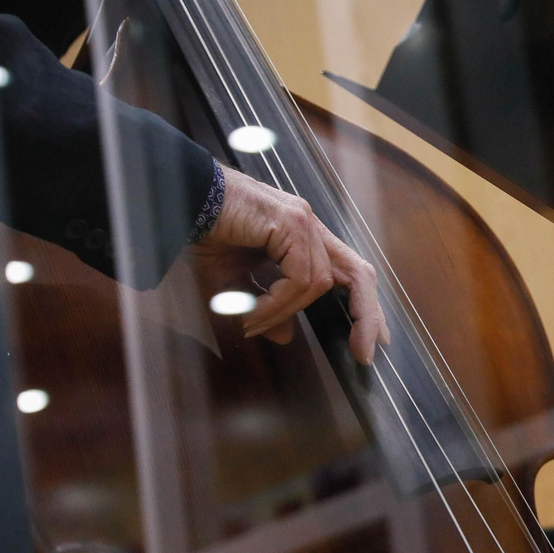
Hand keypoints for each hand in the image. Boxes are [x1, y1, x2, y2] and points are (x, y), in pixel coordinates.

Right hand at [191, 166, 389, 362]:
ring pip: (317, 283)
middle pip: (358, 273)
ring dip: (285, 311)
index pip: (350, 272)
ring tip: (252, 323)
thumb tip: (286, 335)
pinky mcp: (291, 222)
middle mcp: (310, 225)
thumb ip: (263, 306)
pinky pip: (298, 277)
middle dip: (367, 316)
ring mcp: (303, 220)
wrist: (181, 199)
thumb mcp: (235, 282)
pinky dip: (277, 301)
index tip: (373, 341)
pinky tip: (251, 310)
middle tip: (365, 354)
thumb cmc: (204, 233)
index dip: (365, 306)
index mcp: (305, 235)